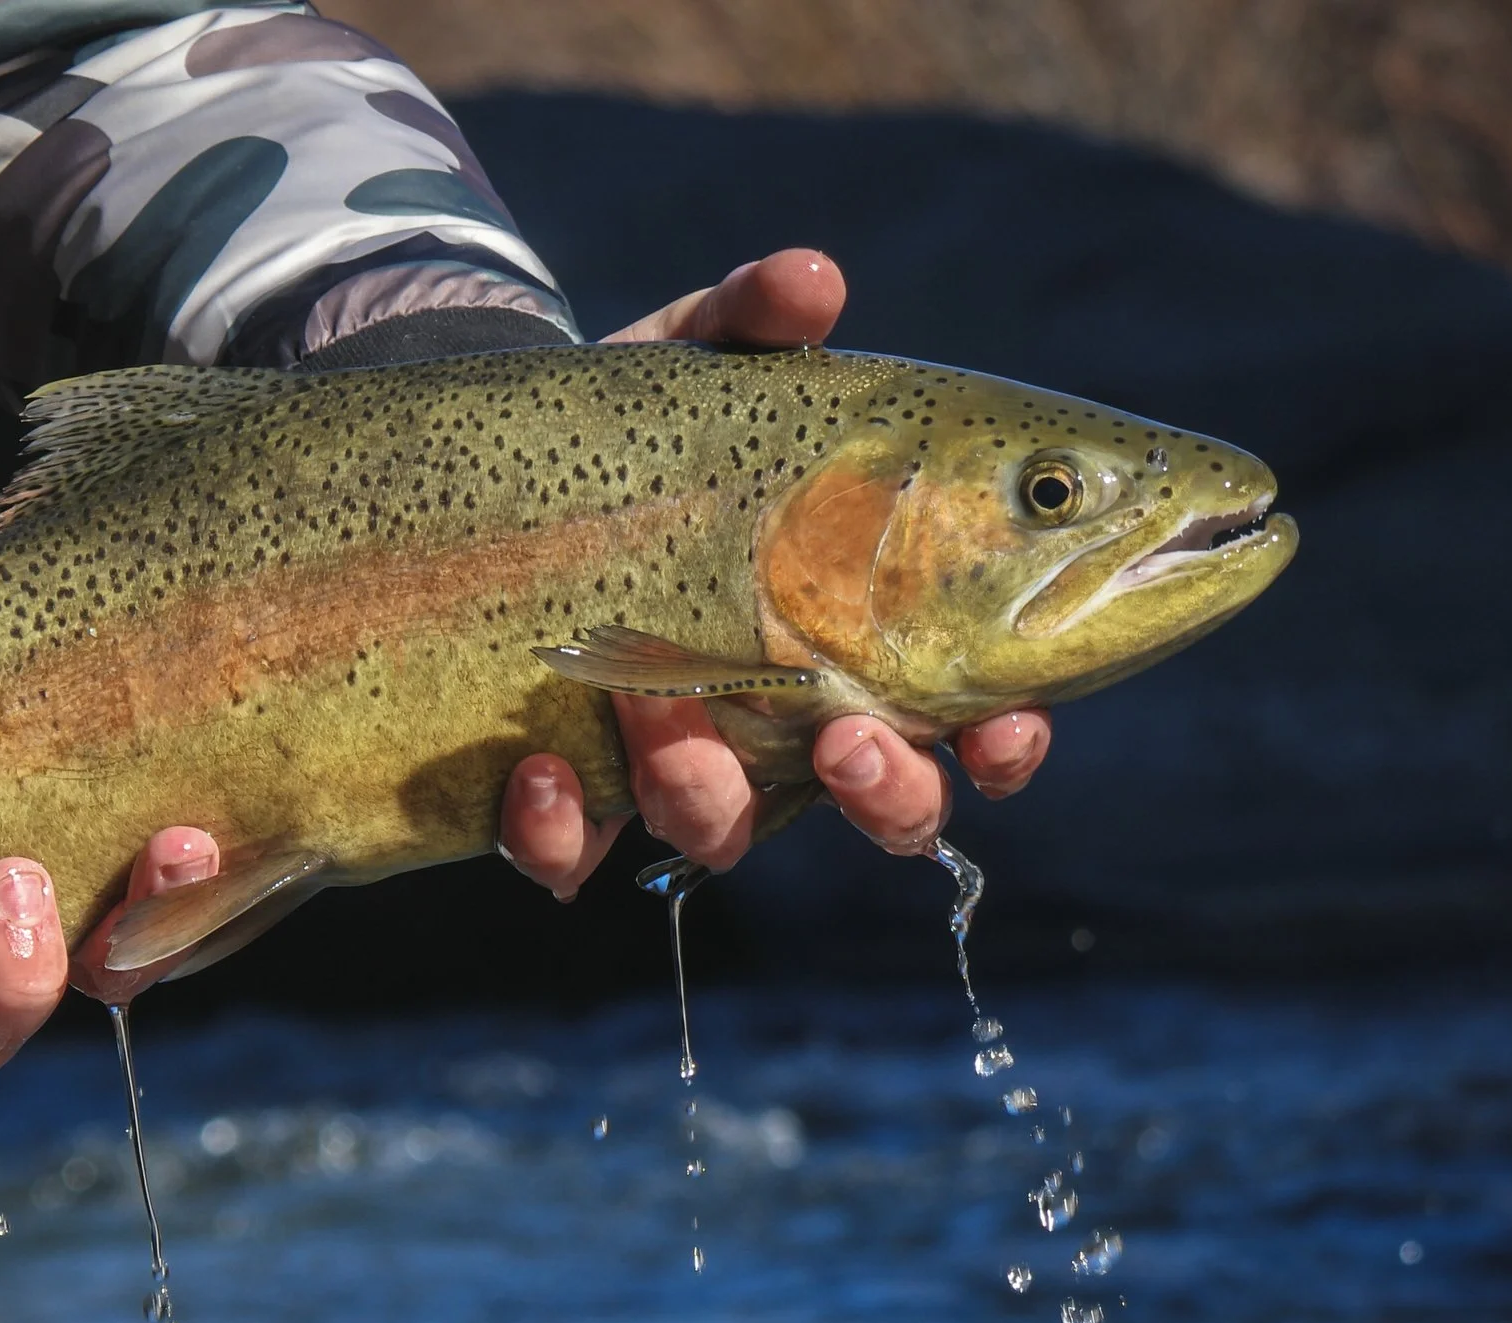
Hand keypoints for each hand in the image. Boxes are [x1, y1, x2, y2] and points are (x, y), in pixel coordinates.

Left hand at [494, 250, 1054, 896]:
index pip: (977, 721)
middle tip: (850, 741)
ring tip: (658, 709)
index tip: (1003, 729)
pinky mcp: (565, 793)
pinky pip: (567, 853)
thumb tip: (811, 280)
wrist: (505, 470)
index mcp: (872, 638)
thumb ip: (758, 319)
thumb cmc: (653, 422)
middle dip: (884, 795)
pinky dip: (558, 831)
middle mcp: (790, 724)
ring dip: (703, 794)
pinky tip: (540, 773)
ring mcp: (677, 765)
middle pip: (882, 806)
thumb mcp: (703, 360)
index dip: (1006, 743)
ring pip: (723, 834)